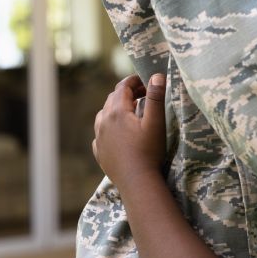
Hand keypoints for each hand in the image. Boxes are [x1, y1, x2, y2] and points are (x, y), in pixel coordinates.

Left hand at [92, 74, 167, 188]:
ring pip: (103, 115)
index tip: (146, 80)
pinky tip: (120, 133)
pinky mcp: (99, 151)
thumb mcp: (156, 122)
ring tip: (132, 112)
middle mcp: (103, 122)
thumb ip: (156, 97)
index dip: (134, 80)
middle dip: (127, 93)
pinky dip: (110, 126)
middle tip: (144, 94)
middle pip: (112, 99)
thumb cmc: (149, 151)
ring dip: (116, 109)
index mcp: (117, 112)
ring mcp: (99, 138)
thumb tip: (156, 76)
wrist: (136, 181)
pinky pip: (101, 133)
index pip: (122, 88)